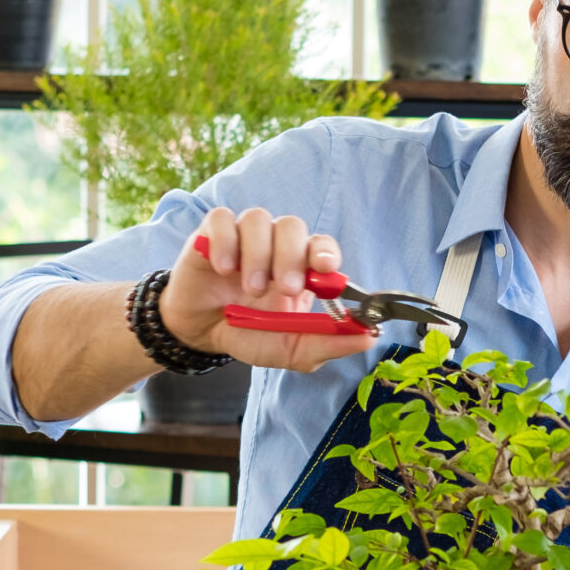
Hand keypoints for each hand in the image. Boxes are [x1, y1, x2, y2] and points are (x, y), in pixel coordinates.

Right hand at [162, 207, 378, 371]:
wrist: (200, 334)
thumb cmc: (247, 334)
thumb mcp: (289, 348)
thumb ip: (327, 344)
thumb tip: (369, 337)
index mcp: (300, 268)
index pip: (322, 246)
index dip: (325, 252)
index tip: (324, 268)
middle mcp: (275, 245)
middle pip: (293, 226)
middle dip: (291, 256)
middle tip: (284, 288)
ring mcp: (244, 236)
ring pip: (259, 220)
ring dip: (258, 255)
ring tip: (250, 288)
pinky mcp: (212, 232)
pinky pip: (223, 220)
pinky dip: (225, 243)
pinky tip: (223, 268)